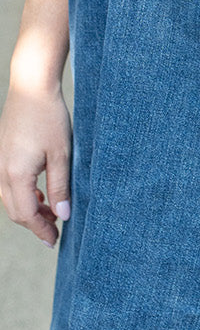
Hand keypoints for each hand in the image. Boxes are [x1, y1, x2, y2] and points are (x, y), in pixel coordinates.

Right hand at [0, 81, 71, 247]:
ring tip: (51, 213)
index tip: (55, 242)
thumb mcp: (61, 154)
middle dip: (34, 224)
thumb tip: (63, 215)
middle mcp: (1, 172)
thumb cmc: (49, 117)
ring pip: (10, 199)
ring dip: (29, 210)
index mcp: (16, 175)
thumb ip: (60, 186)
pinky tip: (40, 193)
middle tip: (55, 231)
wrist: (31, 87)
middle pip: (15, 211)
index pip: (26, 215)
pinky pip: (7, 185)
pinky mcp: (1, 155)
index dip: (41, 231)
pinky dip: (23, 195)